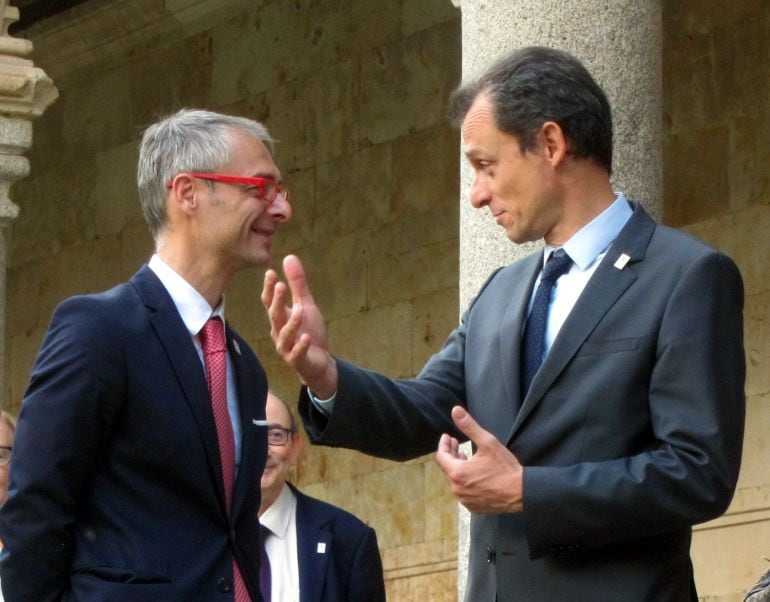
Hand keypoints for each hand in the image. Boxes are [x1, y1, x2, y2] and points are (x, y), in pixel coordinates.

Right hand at [262, 255, 337, 396]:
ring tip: (300, 311)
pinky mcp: (297, 360)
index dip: (269, 288)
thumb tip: (289, 257)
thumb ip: (298, 284)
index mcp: (279, 317)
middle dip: (277, 301)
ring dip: (292, 323)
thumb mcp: (305, 305)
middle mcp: (278, 331)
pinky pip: (296, 353)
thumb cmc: (308, 332)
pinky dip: (301, 346)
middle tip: (280, 285)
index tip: (270, 272)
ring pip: (285, 335)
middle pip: (275, 315)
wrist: (318, 362)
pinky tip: (306, 338)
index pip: (270, 301)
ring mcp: (286, 347)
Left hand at [435, 406, 523, 513]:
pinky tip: (473, 474)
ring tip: (464, 457)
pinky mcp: (473, 507)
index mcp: (457, 473)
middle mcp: (457, 489)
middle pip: (446, 468)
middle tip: (456, 444)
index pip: (441, 456)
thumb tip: (455, 411)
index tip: (448, 437)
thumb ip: (469, 426)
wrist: (521, 492)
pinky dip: (465, 481)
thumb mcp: (487, 442)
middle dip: (450, 455)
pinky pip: (463, 492)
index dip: (444, 445)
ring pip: (454, 481)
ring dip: (457, 468)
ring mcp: (464, 500)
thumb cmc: (505, 467)